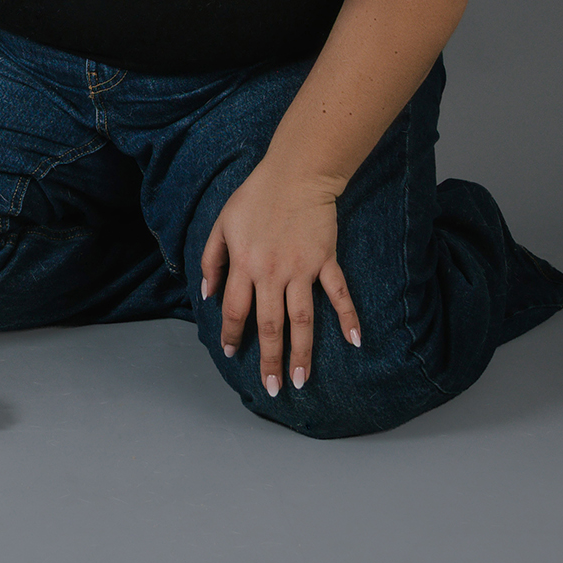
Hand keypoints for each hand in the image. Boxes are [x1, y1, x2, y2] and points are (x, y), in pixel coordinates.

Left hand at [199, 157, 361, 396]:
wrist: (295, 174)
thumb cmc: (255, 197)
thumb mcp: (222, 223)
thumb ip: (211, 259)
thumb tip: (207, 295)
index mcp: (244, 263)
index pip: (234, 309)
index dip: (231, 333)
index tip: (231, 351)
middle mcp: (271, 272)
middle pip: (270, 324)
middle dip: (269, 359)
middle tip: (272, 388)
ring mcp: (301, 268)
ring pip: (301, 319)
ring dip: (302, 352)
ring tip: (302, 381)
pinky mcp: (325, 260)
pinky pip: (338, 293)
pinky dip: (348, 317)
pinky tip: (354, 341)